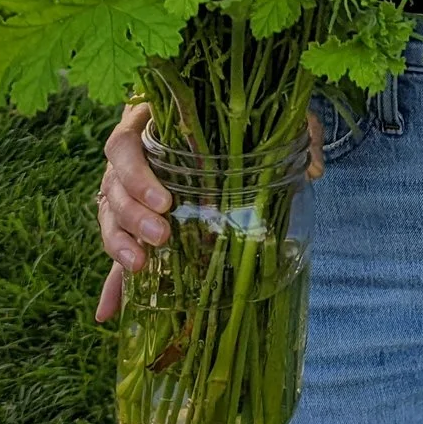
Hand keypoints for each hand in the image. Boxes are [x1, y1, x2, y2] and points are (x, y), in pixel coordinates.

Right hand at [94, 103, 323, 322]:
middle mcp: (132, 155)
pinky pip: (119, 246)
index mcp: (149, 122)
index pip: (124, 145)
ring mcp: (129, 187)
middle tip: (161, 235)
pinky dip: (113, 283)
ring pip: (110, 215)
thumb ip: (296, 128)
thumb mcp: (269, 111)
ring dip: (119, 244)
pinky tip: (109, 313)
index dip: (137, 175)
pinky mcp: (135, 218)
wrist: (226, 114)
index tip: (166, 201)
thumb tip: (312, 168)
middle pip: (113, 185)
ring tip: (141, 266)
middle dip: (131, 215)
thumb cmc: (240, 110)